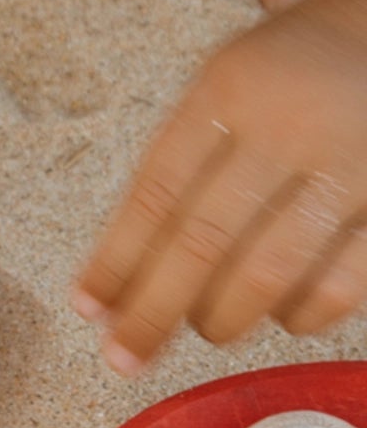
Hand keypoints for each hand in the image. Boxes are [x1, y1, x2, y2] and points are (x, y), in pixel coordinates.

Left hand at [73, 0, 366, 373]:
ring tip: (204, 327)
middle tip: (123, 355)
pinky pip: (343, 282)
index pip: (155, 193)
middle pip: (202, 240)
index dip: (115, 260)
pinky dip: (302, 314)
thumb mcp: (221, 86)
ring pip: (269, 268)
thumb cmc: (285, 72)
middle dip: (154, 310)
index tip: (86, 308)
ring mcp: (347, 164)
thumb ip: (176, 164)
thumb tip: (114, 275)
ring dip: (223, 316)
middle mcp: (286, 126)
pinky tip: (280, 314)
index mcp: (226, 92)